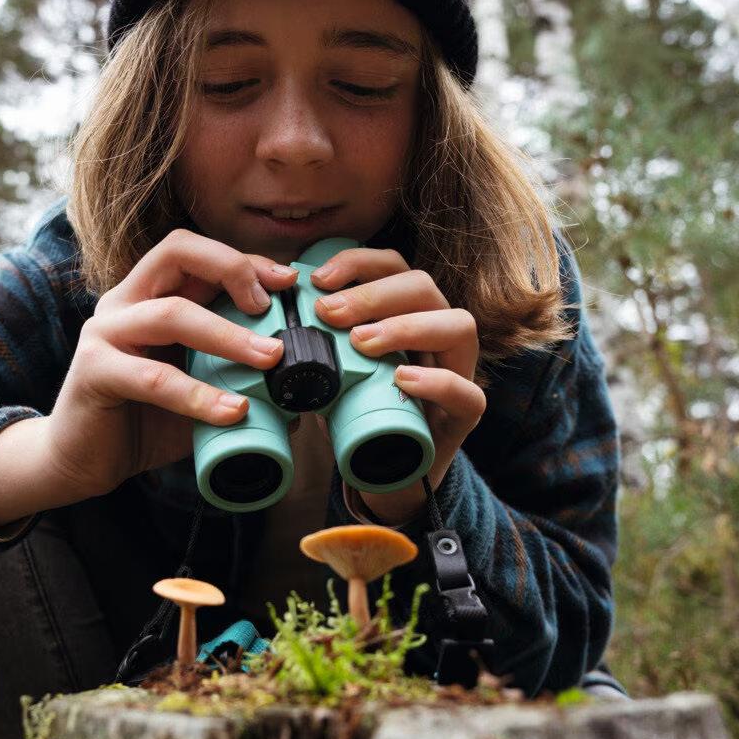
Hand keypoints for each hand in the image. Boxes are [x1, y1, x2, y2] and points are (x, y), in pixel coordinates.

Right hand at [41, 228, 296, 501]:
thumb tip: (300, 395)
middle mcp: (124, 301)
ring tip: (270, 358)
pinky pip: (154, 378)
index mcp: (150, 294)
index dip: (245, 259)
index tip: (290, 280)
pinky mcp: (93, 372)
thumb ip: (237, 382)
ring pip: (171, 313)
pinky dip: (198, 394)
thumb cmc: (142, 420)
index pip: (198, 253)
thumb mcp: (199, 392)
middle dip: (233, 270)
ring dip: (228, 334)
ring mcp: (105, 333)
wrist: (83, 461)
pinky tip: (232, 412)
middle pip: (177, 252)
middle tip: (274, 307)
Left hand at [309, 247, 486, 525]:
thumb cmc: (358, 412)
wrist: (385, 475)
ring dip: (405, 327)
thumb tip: (271, 317)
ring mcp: (459, 371)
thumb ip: (314, 341)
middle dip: (373, 294)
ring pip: (458, 326)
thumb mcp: (331, 369)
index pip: (395, 266)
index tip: (316, 279)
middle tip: (329, 313)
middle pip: (424, 288)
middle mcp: (440, 333)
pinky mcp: (466, 416)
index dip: (358, 263)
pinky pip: (468, 393)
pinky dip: (436, 381)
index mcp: (408, 312)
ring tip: (361, 343)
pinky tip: (401, 378)